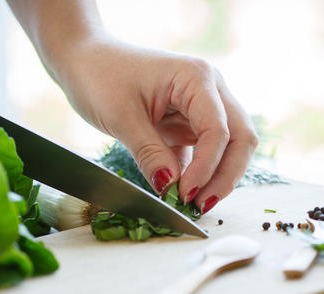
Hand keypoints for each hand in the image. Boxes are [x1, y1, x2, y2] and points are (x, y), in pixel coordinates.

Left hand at [51, 39, 258, 213]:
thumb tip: (171, 188)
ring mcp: (203, 107)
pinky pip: (207, 153)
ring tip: (194, 204)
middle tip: (203, 205)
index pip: (218, 129)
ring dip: (217, 177)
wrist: (83, 59)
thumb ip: (150, 153)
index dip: (206, 167)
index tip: (185, 194)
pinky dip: (200, 175)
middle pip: (240, 138)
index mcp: (196, 78)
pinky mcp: (190, 124)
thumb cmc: (99, 75)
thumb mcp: (121, 117)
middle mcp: (210, 89)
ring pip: (230, 147)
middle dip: (226, 175)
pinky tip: (183, 194)